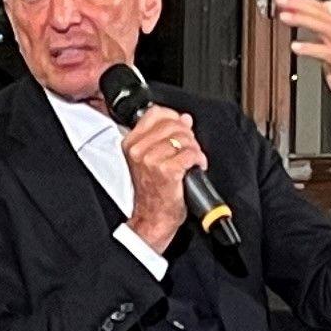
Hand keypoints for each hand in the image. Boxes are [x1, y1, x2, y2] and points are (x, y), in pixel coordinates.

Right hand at [121, 100, 205, 248]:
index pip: (156, 113)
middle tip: (189, 149)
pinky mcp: (166, 170)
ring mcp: (151, 160)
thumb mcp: (151, 158)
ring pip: (184, 138)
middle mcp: (138, 150)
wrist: (153, 217)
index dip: (174, 117)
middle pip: (173, 124)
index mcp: (131, 143)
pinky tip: (195, 167)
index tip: (181, 128)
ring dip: (194, 149)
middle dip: (187, 135)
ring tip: (192, 160)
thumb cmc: (153, 192)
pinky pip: (191, 154)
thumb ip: (166, 134)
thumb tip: (184, 119)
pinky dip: (198, 160)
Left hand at [274, 0, 330, 155]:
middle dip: (300, 5)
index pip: (319, 7)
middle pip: (321, 14)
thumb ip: (328, 26)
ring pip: (325, 27)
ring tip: (286, 17)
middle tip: (281, 0)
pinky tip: (296, 46)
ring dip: (304, 21)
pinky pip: (327, 52)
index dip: (300, 0)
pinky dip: (311, 48)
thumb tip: (327, 5)